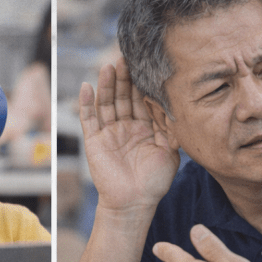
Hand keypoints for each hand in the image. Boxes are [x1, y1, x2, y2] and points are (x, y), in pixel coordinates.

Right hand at [79, 57, 179, 210]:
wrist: (134, 204)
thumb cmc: (154, 182)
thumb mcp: (170, 152)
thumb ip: (171, 128)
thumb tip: (174, 104)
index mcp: (146, 128)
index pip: (143, 100)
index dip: (143, 84)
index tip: (146, 65)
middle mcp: (127, 127)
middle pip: (124, 97)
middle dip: (125, 78)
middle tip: (126, 58)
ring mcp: (110, 133)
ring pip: (107, 103)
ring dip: (107, 85)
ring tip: (108, 67)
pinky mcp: (94, 141)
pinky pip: (89, 119)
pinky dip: (86, 103)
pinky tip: (86, 86)